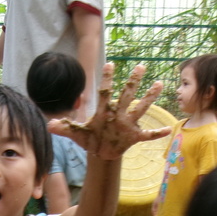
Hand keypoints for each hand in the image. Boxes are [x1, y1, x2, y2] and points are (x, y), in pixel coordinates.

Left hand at [49, 63, 169, 160]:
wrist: (100, 152)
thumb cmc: (90, 138)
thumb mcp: (77, 134)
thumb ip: (64, 128)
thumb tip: (48, 126)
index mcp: (104, 111)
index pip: (105, 92)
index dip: (107, 79)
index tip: (109, 64)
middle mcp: (118, 114)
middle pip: (126, 95)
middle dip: (133, 82)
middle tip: (141, 66)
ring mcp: (127, 124)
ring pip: (140, 108)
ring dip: (149, 98)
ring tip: (159, 85)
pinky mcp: (134, 136)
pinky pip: (148, 134)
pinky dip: (157, 133)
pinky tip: (168, 130)